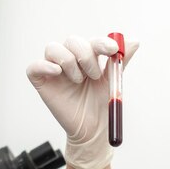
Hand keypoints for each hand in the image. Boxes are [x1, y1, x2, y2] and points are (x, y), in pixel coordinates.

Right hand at [27, 35, 138, 168]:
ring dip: (69, 61)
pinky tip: (57, 72)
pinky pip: (34, 66)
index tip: (113, 50)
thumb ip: (121, 60)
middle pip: (72, 41)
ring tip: (79, 81)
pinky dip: (44, 65)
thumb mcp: (113, 80)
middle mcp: (70, 59)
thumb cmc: (101, 104)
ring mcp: (53, 69)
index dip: (101, 42)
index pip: (91, 41)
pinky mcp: (41, 81)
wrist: (93, 128)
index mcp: (87, 57)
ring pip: (53, 48)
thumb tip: (135, 40)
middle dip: (86, 55)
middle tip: (95, 75)